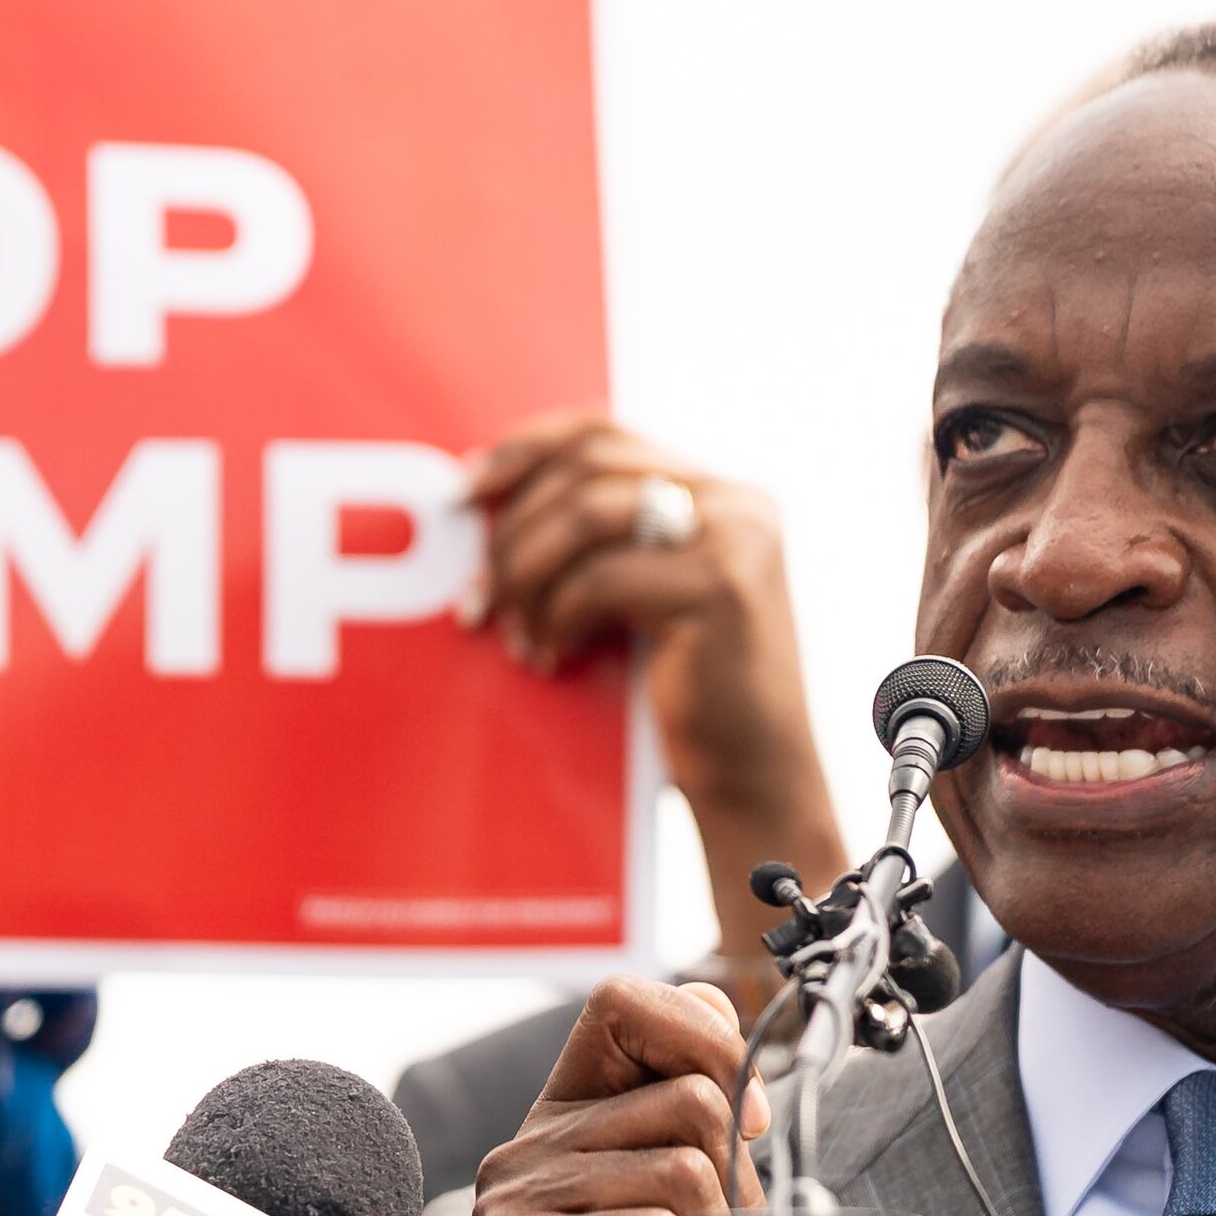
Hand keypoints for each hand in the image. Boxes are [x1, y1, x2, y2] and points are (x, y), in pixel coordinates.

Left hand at [466, 415, 848, 1003]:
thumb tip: (486, 505)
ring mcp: (735, 538)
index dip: (524, 450)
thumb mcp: (635, 603)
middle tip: (471, 595)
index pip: (603, 432)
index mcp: (717, 493)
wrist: (752, 782)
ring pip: (586, 515)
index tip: (464, 492)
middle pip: (587, 465)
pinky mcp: (721, 588)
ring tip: (504, 631)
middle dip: (511, 528)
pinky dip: (557, 615)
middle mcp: (736, 501)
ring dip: (524, 574)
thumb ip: (596, 547)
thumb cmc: (682, 702)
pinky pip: (601, 578)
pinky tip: (548, 655)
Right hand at [470, 978, 768, 1215]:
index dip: (705, 1037)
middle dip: (735, 1179)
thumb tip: (742, 1056)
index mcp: (569, 1113)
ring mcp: (515, 1198)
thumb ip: (696, 1121)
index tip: (747, 1112)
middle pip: (693, 1102)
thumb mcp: (675, 1196)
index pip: (625, 1005)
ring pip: (686, 1170)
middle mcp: (531, 1145)